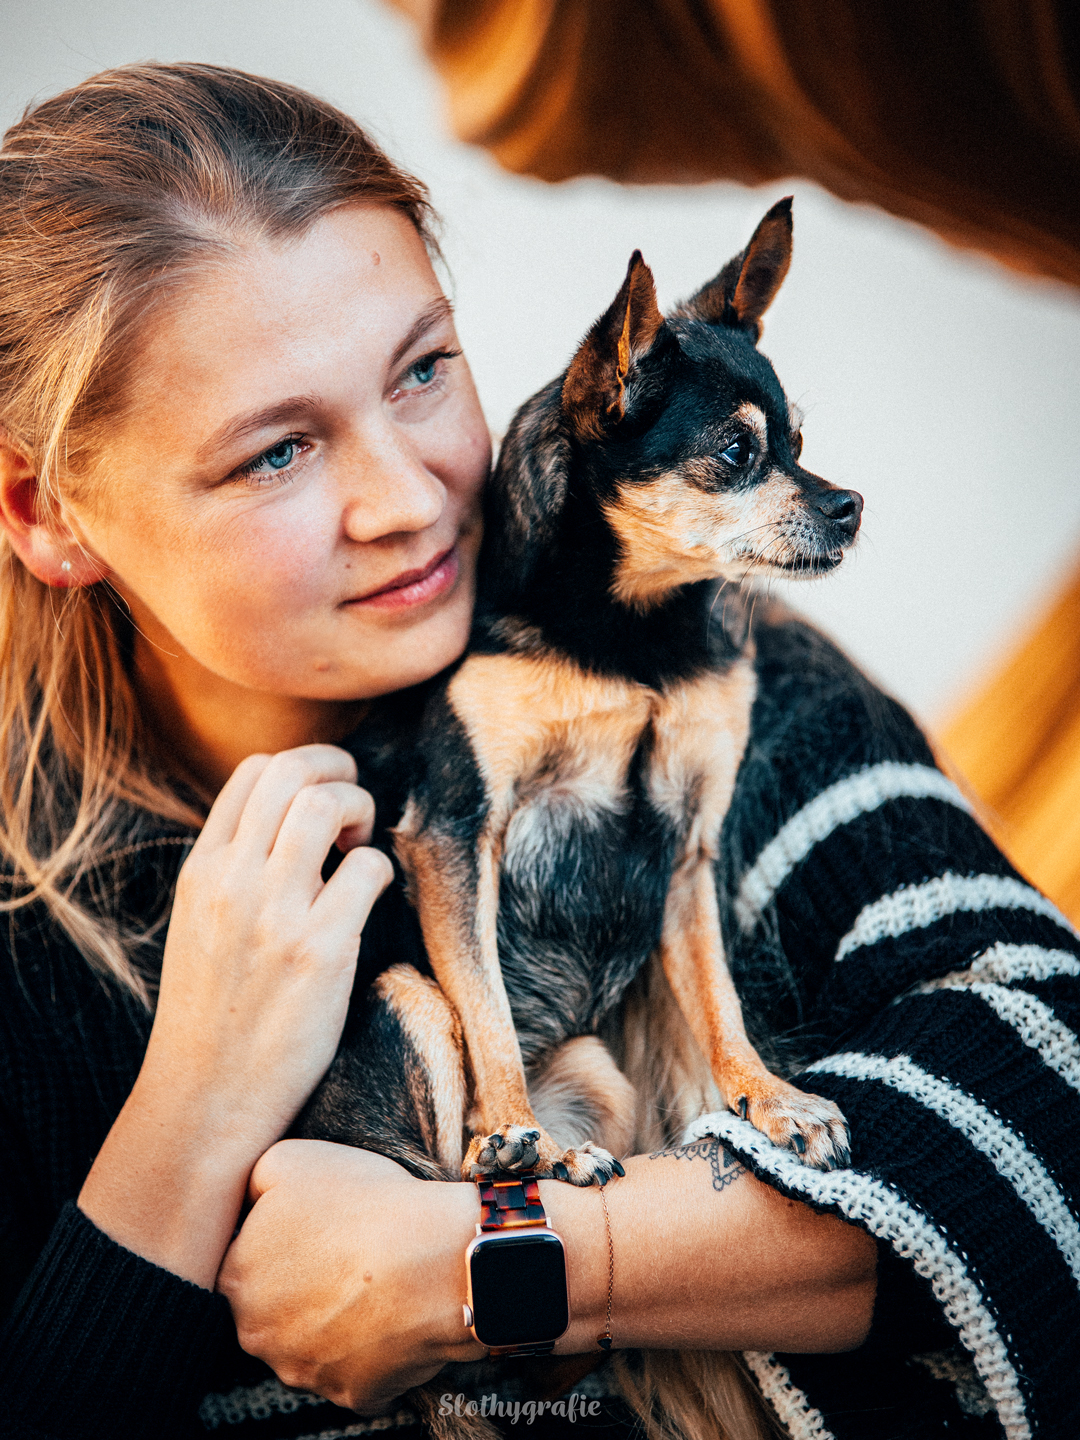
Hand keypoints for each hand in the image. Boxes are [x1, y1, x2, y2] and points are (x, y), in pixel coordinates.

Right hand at [148, 744, 392, 1150]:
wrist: (205, 1100)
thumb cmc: (214, 1015)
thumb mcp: (201, 925)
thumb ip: (235, 871)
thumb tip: (294, 823)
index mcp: (202, 870)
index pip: (255, 773)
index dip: (304, 769)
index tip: (324, 798)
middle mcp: (233, 880)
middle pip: (294, 771)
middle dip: (340, 771)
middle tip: (356, 809)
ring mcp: (275, 914)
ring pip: (329, 804)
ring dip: (361, 810)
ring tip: (359, 848)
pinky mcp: (319, 951)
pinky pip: (369, 869)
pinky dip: (379, 870)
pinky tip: (369, 898)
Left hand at [218, 1141, 484, 1412]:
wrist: (439, 1259)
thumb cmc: (366, 1204)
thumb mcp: (292, 1159)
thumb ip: (250, 1182)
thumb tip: (247, 1200)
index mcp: (237, 1278)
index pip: (245, 1260)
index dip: (281, 1239)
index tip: (316, 1226)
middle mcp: (258, 1335)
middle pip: (273, 1308)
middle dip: (301, 1284)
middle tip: (344, 1252)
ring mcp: (304, 1371)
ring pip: (311, 1343)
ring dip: (333, 1319)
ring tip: (374, 1280)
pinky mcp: (350, 1394)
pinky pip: (354, 1370)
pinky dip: (370, 1347)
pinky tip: (392, 1313)